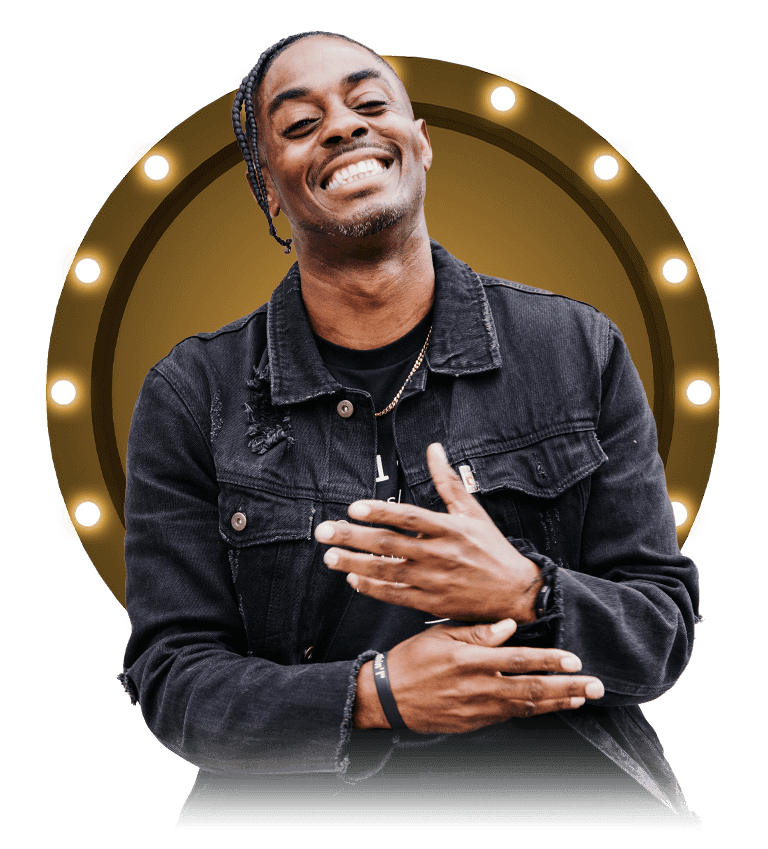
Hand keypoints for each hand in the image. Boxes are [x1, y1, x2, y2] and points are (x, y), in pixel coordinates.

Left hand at [315, 442, 542, 622]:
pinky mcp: (431, 602)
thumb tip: (434, 448)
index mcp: (449, 529)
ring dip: (354, 563)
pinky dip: (372, 588)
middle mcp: (439, 554)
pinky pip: (395, 595)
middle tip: (322, 531)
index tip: (353, 508)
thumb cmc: (492, 548)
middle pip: (388, 544)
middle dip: (352, 537)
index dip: (380, 512)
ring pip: (387, 571)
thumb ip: (448, 481)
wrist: (516, 593)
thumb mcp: (473, 512)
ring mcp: (433, 580)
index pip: (408, 517)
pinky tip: (352, 579)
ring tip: (328, 556)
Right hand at [354, 619, 604, 732]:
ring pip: (526, 707)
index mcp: (470, 661)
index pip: (519, 660)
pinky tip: (549, 706)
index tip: (575, 660)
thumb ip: (477, 632)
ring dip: (557, 703)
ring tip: (582, 698)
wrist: (387, 697)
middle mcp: (478, 688)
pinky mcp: (474, 724)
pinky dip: (534, 712)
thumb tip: (509, 626)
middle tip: (596, 686)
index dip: (550, 661)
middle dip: (568, 688)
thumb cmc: (412, 659)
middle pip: (532, 689)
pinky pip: (510, 717)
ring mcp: (478, 710)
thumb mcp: (440, 636)